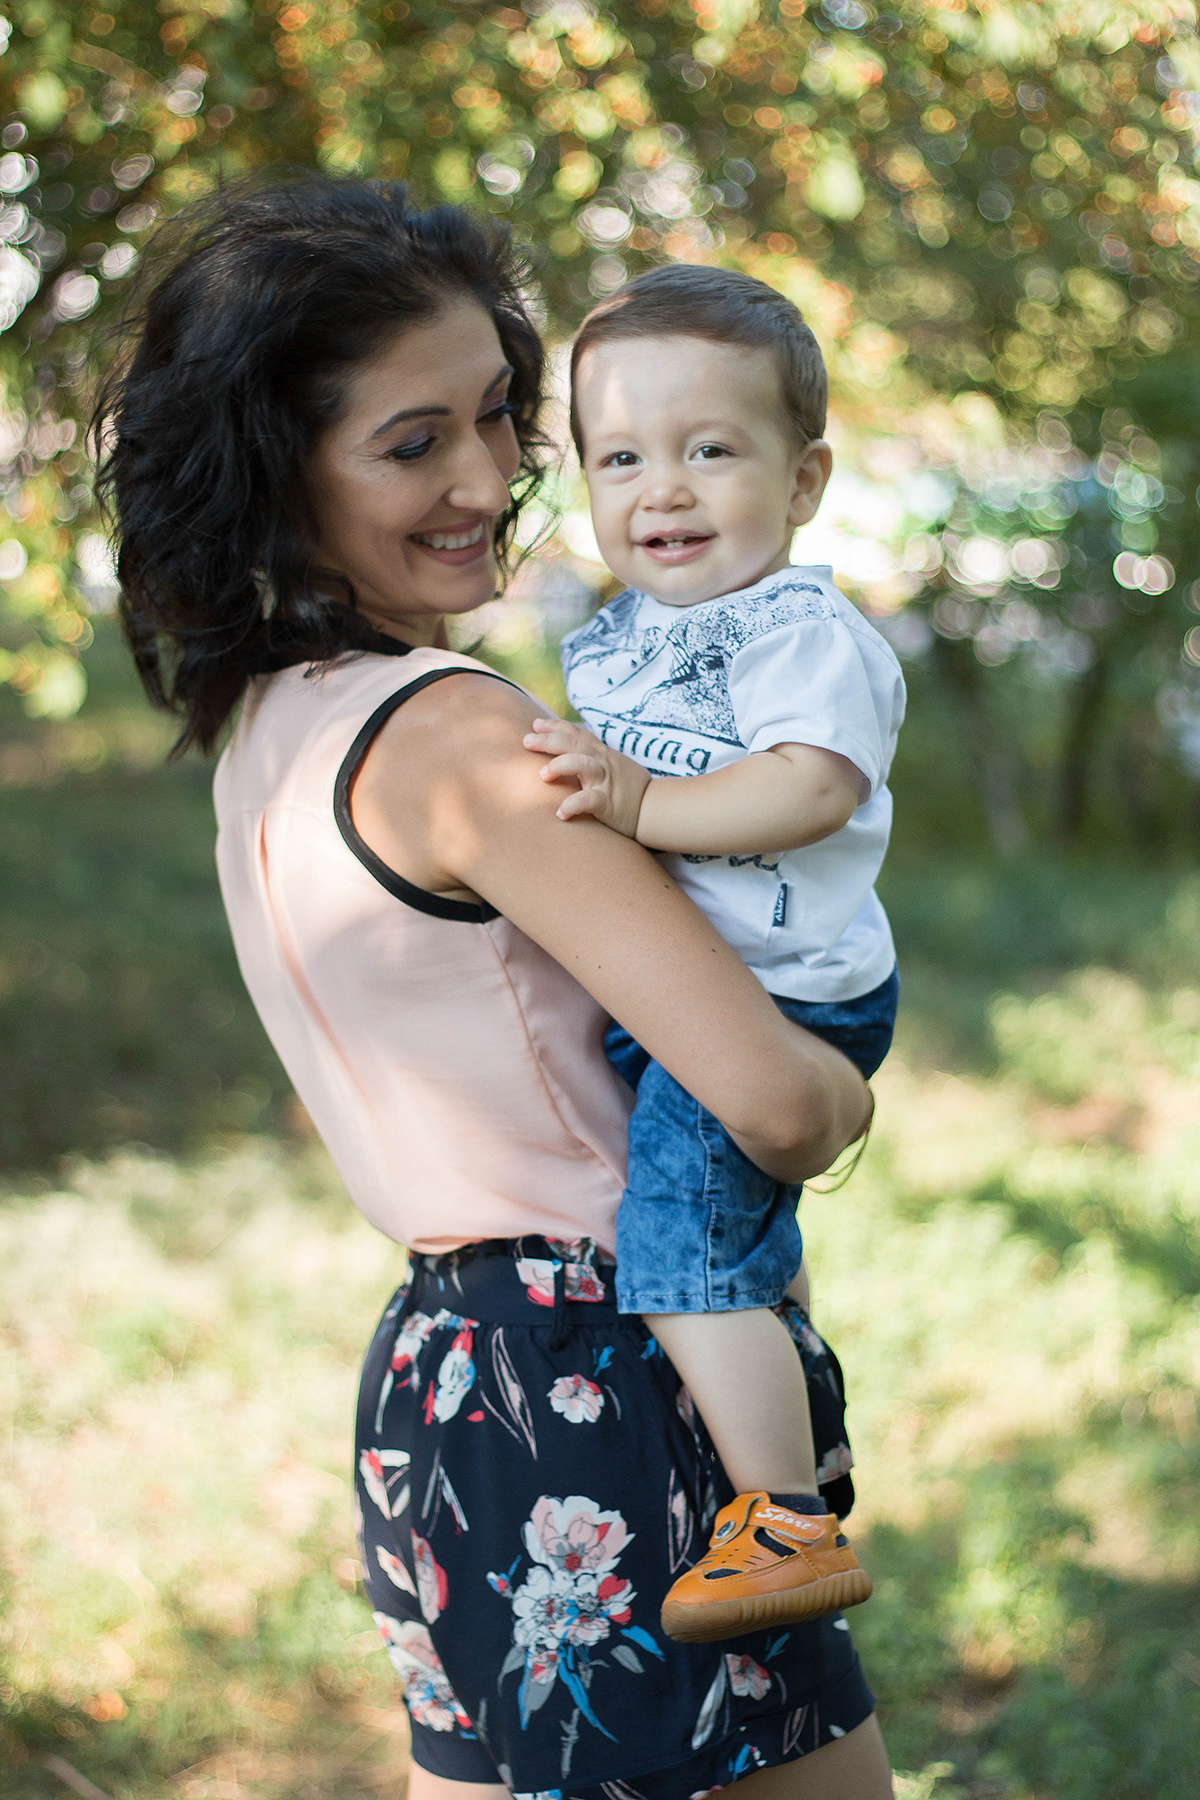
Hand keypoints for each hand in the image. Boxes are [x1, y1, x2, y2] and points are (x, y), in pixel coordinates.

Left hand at [522, 717, 650, 837]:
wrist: (656, 809)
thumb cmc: (632, 789)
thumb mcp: (615, 765)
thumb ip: (596, 757)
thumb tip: (573, 751)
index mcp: (602, 754)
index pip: (576, 733)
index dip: (555, 726)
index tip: (535, 724)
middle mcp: (603, 763)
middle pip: (573, 744)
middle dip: (548, 740)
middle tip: (526, 742)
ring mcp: (606, 782)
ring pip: (582, 765)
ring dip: (560, 766)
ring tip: (542, 775)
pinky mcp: (608, 804)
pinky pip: (589, 801)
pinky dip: (572, 805)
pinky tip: (559, 813)